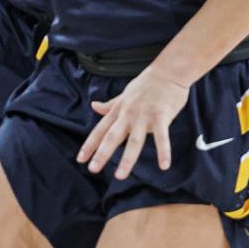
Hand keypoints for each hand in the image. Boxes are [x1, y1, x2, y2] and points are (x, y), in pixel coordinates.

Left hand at [79, 66, 189, 180]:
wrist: (168, 72)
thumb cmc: (146, 84)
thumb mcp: (124, 95)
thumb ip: (110, 105)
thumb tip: (93, 106)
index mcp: (118, 111)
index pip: (100, 130)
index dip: (90, 145)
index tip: (80, 159)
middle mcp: (127, 115)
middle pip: (112, 136)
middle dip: (102, 153)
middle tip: (92, 169)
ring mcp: (144, 116)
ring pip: (134, 141)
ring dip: (127, 159)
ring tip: (120, 176)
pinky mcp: (161, 116)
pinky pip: (162, 137)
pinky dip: (163, 151)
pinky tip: (164, 165)